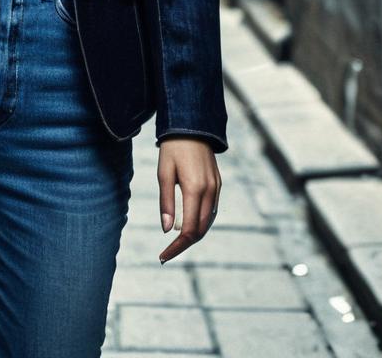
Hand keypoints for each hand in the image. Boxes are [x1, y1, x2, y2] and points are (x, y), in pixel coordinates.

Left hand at [157, 137, 221, 263]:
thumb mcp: (164, 173)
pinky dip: (201, 222)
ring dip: (194, 234)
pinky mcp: (218, 184)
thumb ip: (167, 202)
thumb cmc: (172, 149)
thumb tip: (167, 230)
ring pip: (208, 222)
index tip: (163, 255)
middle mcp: (210, 191)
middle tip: (167, 252)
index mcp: (195, 189)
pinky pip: (212, 210)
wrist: (191, 126)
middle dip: (184, 244)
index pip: (189, 229)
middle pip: (200, 229)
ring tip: (176, 242)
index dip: (177, 246)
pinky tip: (189, 225)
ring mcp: (216, 188)